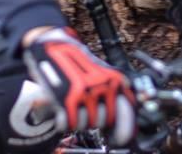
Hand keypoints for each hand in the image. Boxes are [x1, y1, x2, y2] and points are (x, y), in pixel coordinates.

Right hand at [22, 27, 135, 144]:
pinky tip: (64, 112)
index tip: (120, 136)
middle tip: (89, 112)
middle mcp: (101, 86)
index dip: (125, 128)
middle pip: (106, 121)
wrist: (52, 46)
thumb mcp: (101, 71)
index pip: (127, 111)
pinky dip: (65, 121)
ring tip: (75, 108)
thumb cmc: (76, 59)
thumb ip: (114, 91)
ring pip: (88, 124)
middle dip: (98, 121)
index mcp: (114, 80)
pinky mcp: (65, 99)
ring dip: (80, 121)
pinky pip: (70, 122)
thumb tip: (129, 117)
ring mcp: (84, 93)